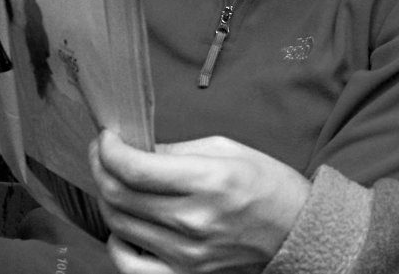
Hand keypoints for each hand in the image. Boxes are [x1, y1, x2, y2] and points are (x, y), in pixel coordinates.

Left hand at [90, 132, 309, 273]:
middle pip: (119, 196)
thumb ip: (178, 151)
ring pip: (119, 225)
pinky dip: (117, 242)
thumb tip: (138, 149)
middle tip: (103, 153)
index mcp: (209, 181)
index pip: (135, 168)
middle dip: (101, 167)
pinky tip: (125, 226)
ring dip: (108, 198)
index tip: (107, 138)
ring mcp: (186, 254)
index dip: (108, 150)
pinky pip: (129, 265)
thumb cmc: (269, 187)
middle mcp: (193, 220)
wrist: (297, 232)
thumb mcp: (228, 150)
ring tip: (116, 183)